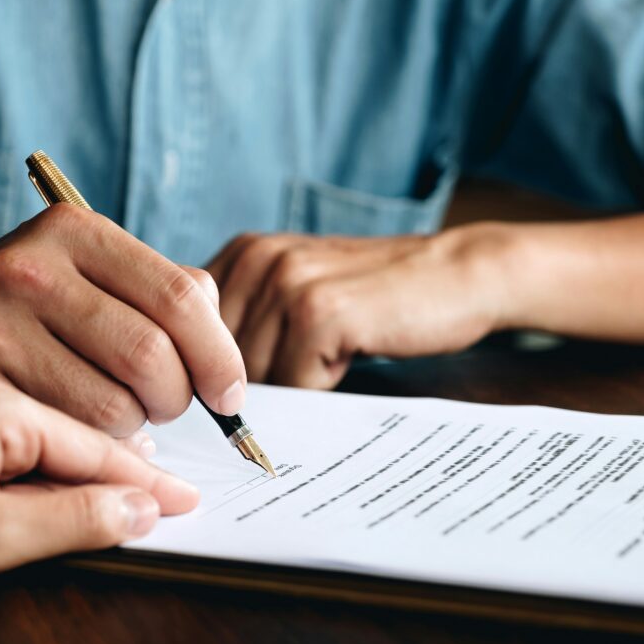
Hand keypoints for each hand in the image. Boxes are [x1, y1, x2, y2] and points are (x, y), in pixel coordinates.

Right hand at [0, 204, 245, 435]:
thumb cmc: (33, 304)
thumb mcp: (93, 271)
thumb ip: (166, 295)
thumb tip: (223, 360)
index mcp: (76, 230)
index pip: (179, 296)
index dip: (219, 354)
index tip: (231, 392)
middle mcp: (31, 269)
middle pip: (151, 356)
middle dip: (179, 397)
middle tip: (173, 404)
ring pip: (114, 406)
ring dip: (138, 425)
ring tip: (124, 409)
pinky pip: (69, 434)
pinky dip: (98, 444)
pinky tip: (87, 427)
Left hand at [0, 368, 198, 596]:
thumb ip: (73, 521)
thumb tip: (143, 511)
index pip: (97, 440)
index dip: (147, 480)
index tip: (188, 499)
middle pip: (81, 419)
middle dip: (124, 463)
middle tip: (166, 499)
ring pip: (51, 421)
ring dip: (87, 459)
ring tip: (125, 493)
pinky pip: (16, 426)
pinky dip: (46, 455)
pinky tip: (58, 478)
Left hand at [206, 225, 512, 388]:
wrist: (455, 274)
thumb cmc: (376, 296)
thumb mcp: (299, 290)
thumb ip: (248, 317)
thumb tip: (193, 383)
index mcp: (242, 254)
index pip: (188, 334)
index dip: (210, 370)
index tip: (248, 379)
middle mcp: (255, 259)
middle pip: (214, 362)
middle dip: (251, 386)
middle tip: (305, 369)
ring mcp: (287, 282)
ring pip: (251, 379)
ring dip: (291, 387)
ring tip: (331, 356)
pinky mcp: (320, 312)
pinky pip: (293, 385)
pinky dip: (319, 390)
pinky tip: (349, 356)